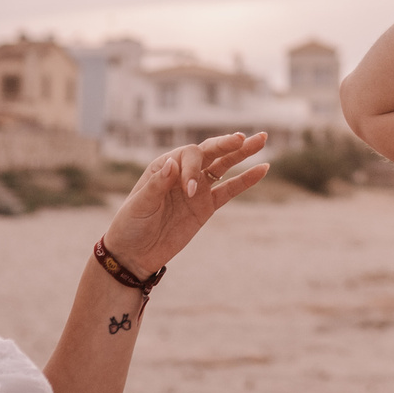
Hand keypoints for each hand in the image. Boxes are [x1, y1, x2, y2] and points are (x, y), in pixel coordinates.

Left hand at [100, 131, 268, 274]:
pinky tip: (263, 168)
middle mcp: (183, 173)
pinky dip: (246, 180)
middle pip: (210, 152)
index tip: (188, 190)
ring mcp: (197, 189)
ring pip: (223, 166)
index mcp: (165, 166)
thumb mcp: (140, 205)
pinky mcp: (206, 207)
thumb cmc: (130, 225)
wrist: (134, 254)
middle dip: (227, 144)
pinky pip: (229, 190)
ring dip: (242, 153)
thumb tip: (172, 163)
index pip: (189, 156)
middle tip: (243, 138)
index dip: (192, 169)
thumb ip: (157, 185)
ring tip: (262, 138)